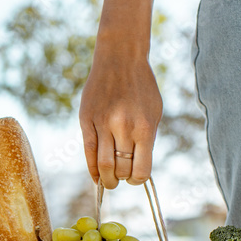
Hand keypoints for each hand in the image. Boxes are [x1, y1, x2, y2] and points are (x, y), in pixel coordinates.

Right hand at [78, 44, 161, 188]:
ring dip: (107, 179)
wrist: (120, 59)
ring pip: (103, 165)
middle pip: (120, 169)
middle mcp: (123, 127)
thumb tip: (138, 168)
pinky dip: (92, 168)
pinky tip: (96, 175)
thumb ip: (147, 140)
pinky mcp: (86, 120)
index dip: (138, 180)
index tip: (135, 179)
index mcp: (144, 127)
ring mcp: (102, 124)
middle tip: (121, 179)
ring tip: (109, 181)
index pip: (141, 170)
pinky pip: (87, 151)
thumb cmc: (141, 87)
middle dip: (121, 179)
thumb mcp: (154, 112)